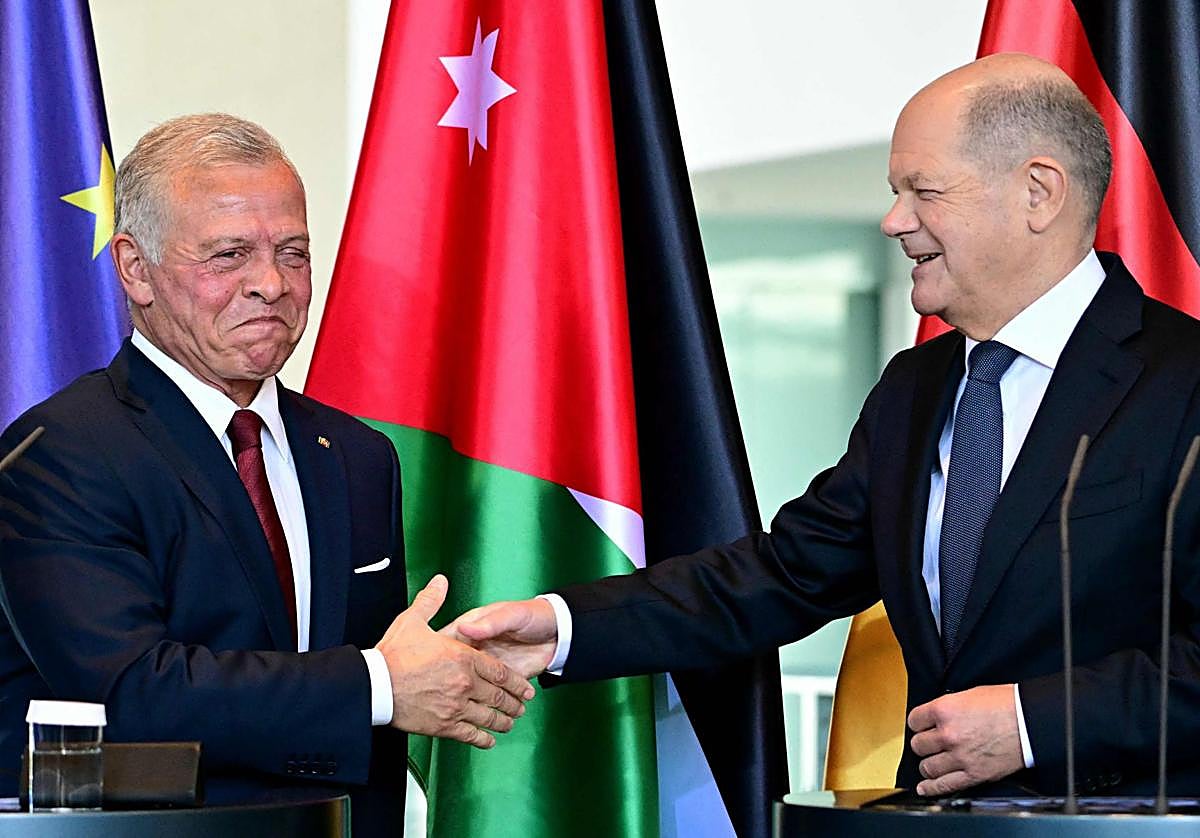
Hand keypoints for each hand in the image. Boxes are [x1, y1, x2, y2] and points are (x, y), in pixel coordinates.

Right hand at [375, 575, 534, 747]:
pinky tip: (488, 740)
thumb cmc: (393, 656)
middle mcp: (465, 683)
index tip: (523, 687)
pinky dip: (483, 738)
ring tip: (509, 722)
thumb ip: (431, 601)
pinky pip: (470, 734)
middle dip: (514, 703)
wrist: (375, 686)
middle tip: (521, 707)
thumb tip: (439, 583)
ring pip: (489, 717)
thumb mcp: (413, 621)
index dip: (515, 681)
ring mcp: (456, 706)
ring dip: (503, 721)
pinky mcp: (444, 725)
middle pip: (499, 696)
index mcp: (463, 658)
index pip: (499, 672)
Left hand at [908, 684, 1024, 795]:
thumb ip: (948, 708)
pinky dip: (931, 788)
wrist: (1030, 721)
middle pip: (918, 745)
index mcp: (944, 710)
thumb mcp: (968, 695)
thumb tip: (936, 717)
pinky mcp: (974, 774)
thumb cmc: (1006, 704)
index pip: (914, 721)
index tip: (921, 726)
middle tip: (930, 743)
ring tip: (932, 762)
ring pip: (927, 767)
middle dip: (923, 744)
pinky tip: (925, 787)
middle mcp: (948, 734)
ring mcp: (960, 756)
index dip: (918, 724)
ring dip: (928, 764)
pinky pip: (945, 785)